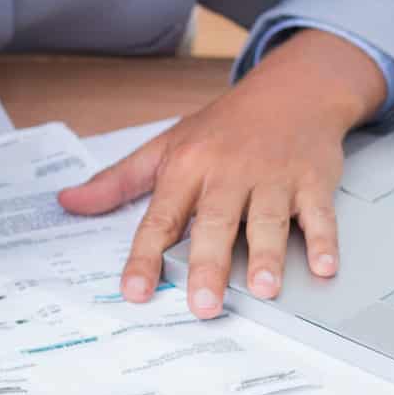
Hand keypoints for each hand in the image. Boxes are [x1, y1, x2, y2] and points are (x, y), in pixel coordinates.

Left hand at [56, 30, 386, 317]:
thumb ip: (117, 180)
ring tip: (262, 290)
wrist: (293, 89)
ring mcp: (273, 177)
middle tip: (203, 305)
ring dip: (267, 255)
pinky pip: (319, 213)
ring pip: (269, 219)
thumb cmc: (225, 126)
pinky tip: (324, 267)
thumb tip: (69, 202)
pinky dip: (324, 240)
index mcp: (188, 167)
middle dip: (209, 265)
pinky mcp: (313, 180)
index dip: (144, 256)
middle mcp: (229, 173)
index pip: (161, 218)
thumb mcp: (166, 145)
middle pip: (216, 223)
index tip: (134, 291)